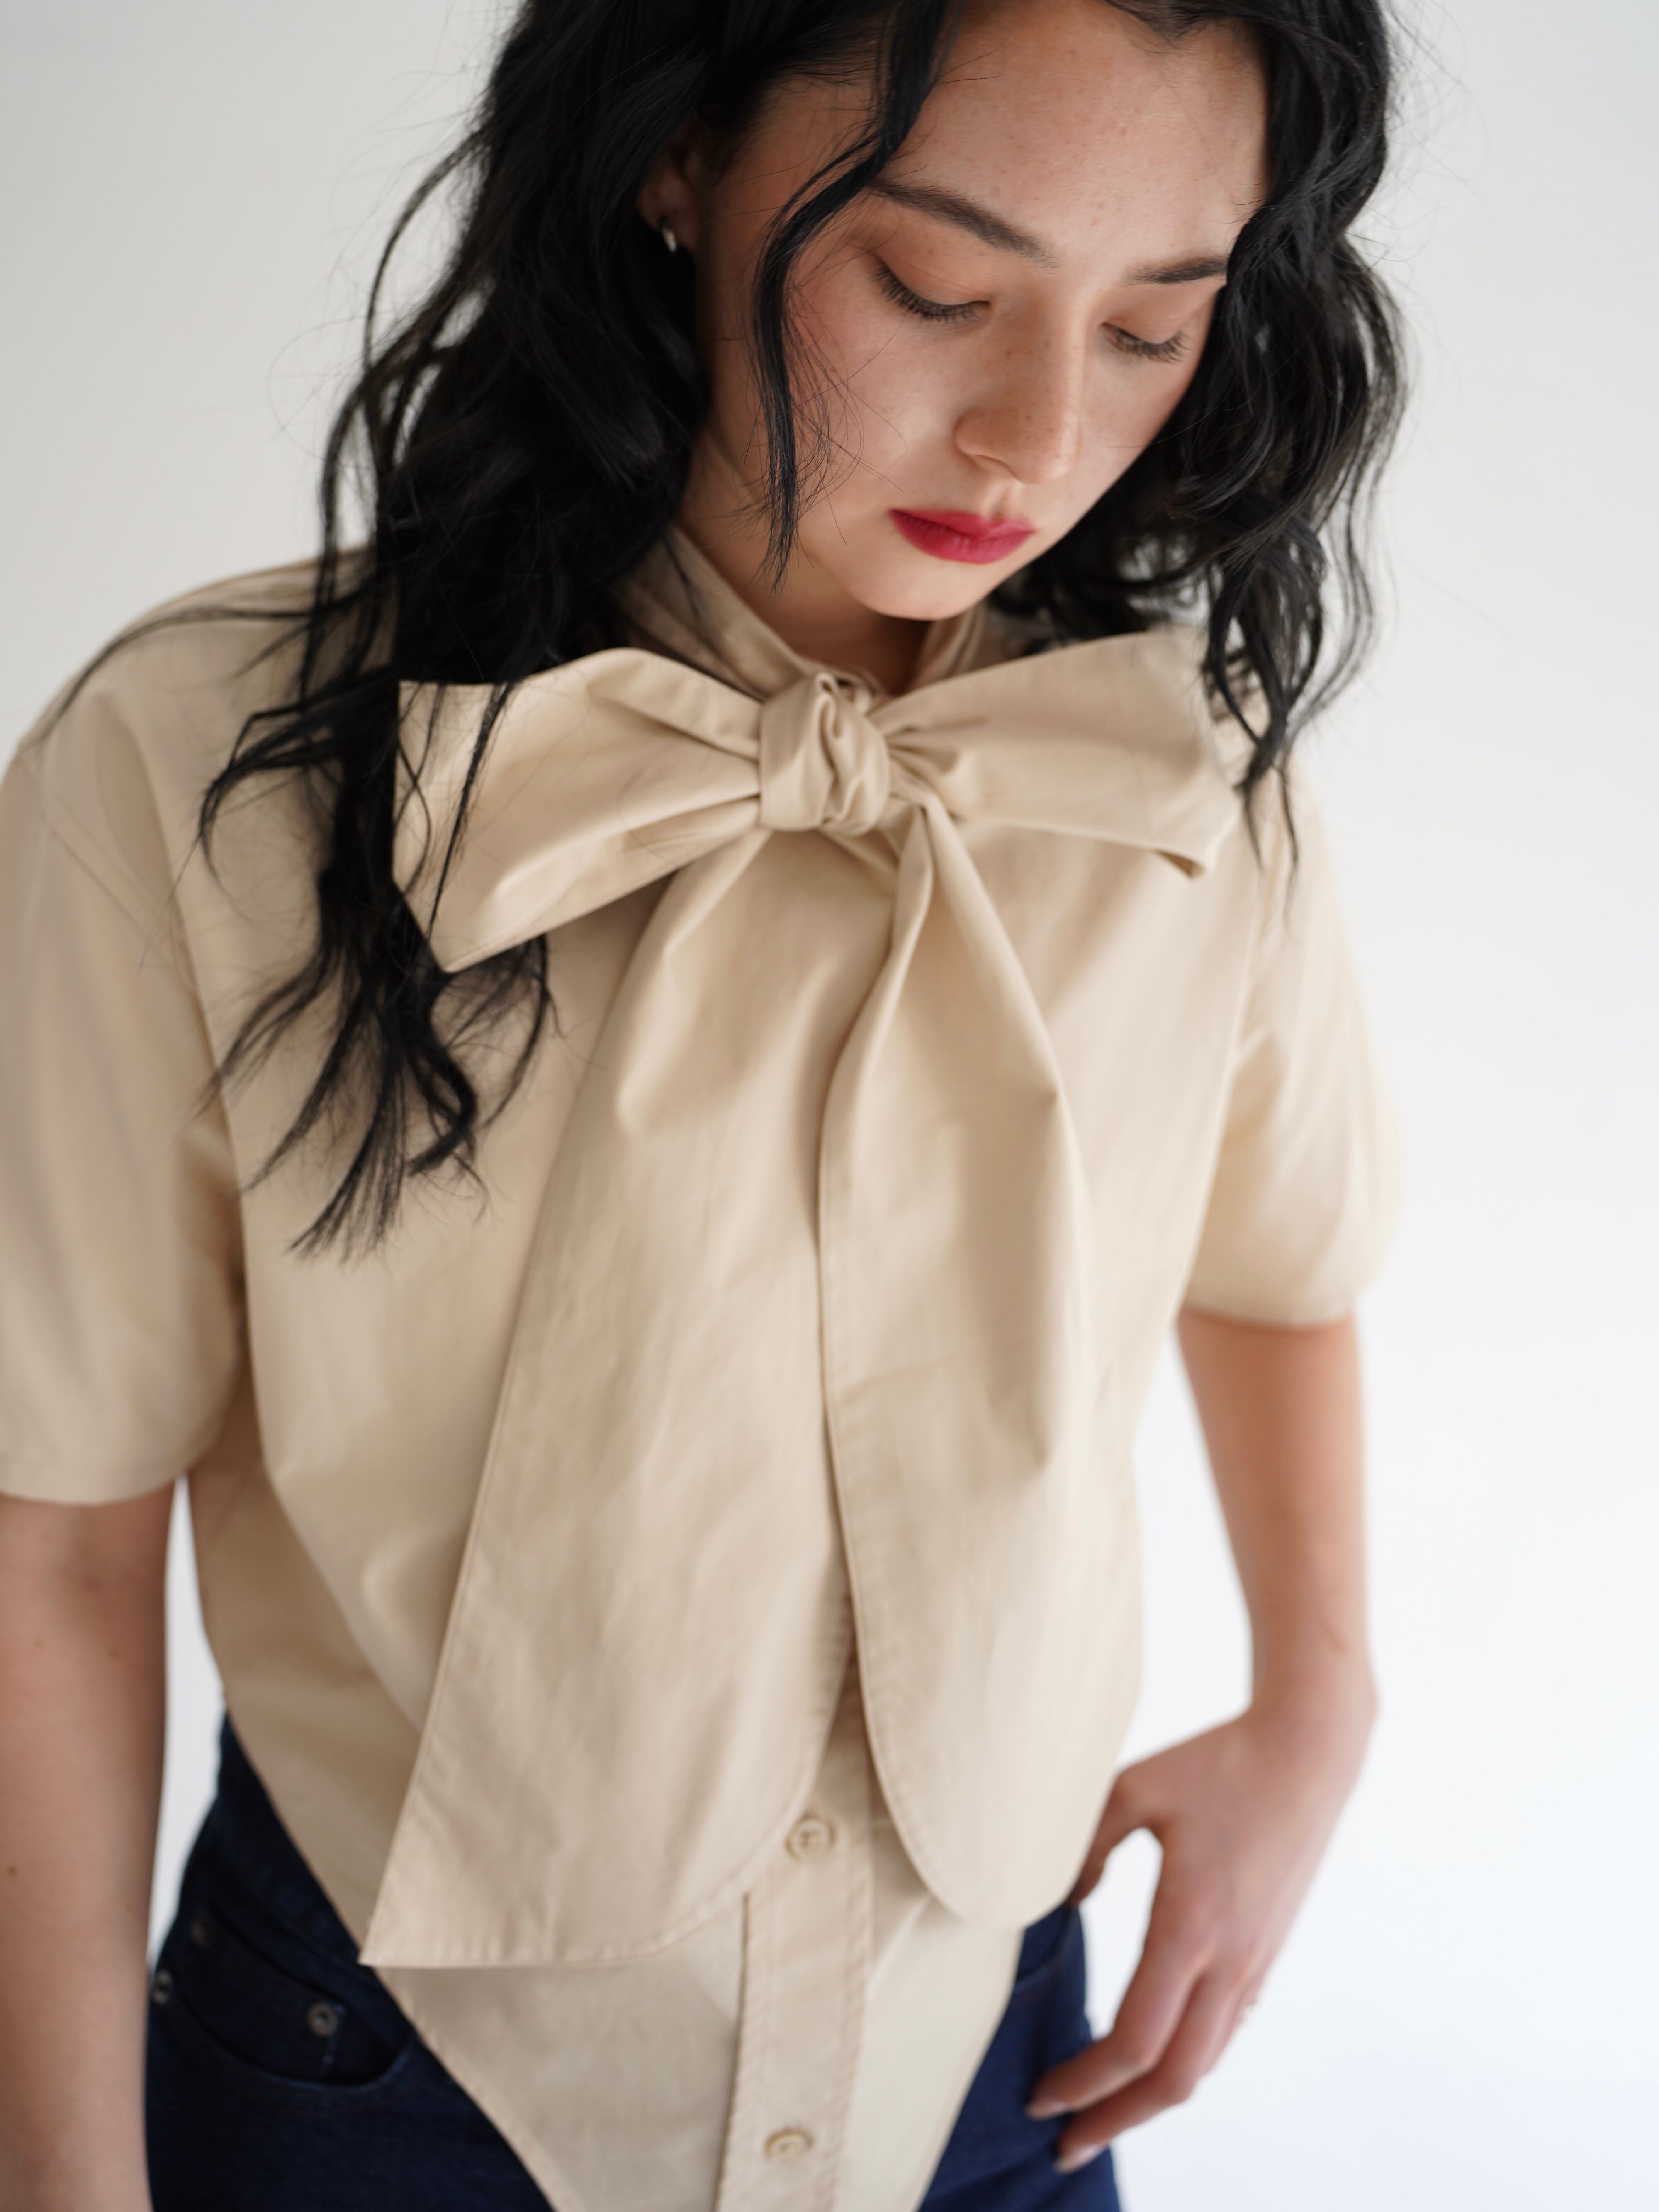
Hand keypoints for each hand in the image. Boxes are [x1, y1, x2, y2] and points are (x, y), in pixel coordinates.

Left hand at [1027, 1680, 1374, 2172]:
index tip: (1040, 2099)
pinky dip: (1183, 2063)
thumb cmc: (1217, 1763)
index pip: (1134, 2041)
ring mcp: (1254, 1963)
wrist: (1306, 1754)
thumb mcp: (1131, 1789)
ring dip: (1149, 2101)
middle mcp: (1229, 1960)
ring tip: (1099, 2114)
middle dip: (1115, 2121)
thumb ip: (1082, 1846)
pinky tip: (1150, 2061)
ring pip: (1203, 2064)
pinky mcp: (1265, 1955)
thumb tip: (1057, 1903)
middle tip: (1062, 2144)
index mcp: (1191, 1926)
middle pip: (1172, 2079)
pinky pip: (1222, 2033)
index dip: (1084, 2083)